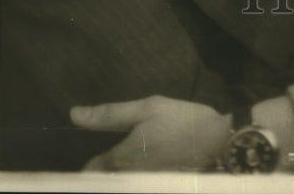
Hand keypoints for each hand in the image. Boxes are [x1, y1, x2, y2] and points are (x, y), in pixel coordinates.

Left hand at [71, 96, 230, 170]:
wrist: (220, 143)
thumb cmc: (182, 121)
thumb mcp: (148, 108)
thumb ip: (110, 114)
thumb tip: (73, 115)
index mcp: (121, 159)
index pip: (89, 172)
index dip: (86, 165)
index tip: (88, 155)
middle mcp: (129, 179)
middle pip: (104, 182)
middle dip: (101, 175)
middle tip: (106, 160)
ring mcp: (145, 186)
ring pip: (121, 184)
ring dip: (118, 177)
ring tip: (126, 163)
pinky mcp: (161, 188)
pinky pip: (137, 185)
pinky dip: (132, 180)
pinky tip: (141, 169)